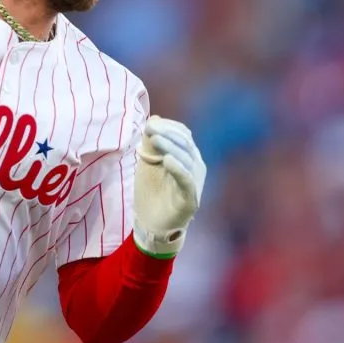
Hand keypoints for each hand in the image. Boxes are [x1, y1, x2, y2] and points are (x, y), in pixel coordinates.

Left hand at [132, 115, 206, 256]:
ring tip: (155, 140)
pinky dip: (178, 169)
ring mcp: (195, 182)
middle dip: (167, 134)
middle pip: (185, 144)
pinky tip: (167, 161)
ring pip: (186, 159)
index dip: (168, 127)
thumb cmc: (151, 191)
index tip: (149, 124)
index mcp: (187, 156)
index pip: (182, 134)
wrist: (151, 223)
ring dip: (170, 147)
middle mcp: (195, 166)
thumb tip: (155, 119)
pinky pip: (186, 181)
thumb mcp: (148, 163)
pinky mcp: (191, 199)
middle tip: (150, 128)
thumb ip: (151, 144)